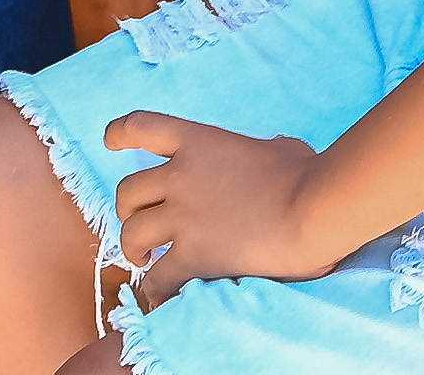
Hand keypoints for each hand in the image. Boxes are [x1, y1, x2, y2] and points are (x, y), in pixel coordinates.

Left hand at [102, 113, 344, 298]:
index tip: (111, 141)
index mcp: (198, 142)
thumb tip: (268, 156)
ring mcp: (182, 216)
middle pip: (128, 191)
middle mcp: (180, 176)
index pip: (142, 127)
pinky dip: (155, 289)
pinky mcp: (192, 255)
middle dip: (128, 209)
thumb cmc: (306, 174)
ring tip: (144, 259)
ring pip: (132, 234)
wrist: (312, 209)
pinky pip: (158, 277)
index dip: (119, 133)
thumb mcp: (278, 147)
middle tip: (141, 221)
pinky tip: (161, 295)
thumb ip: (258, 151)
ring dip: (134, 248)